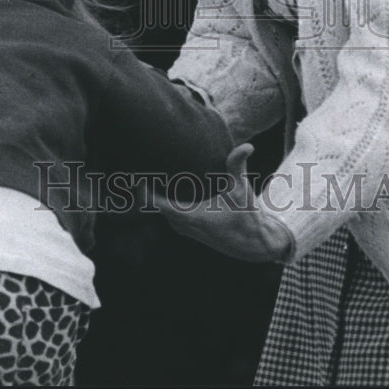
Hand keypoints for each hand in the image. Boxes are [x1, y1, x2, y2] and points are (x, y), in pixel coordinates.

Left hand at [146, 143, 292, 261]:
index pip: (153, 202)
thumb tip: (247, 145)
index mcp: (188, 216)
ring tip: (144, 165)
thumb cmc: (247, 215)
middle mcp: (180, 224)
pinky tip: (159, 180)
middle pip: (149, 203)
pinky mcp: (185, 227)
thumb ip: (238, 165)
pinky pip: (164, 210)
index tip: (134, 168)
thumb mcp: (242, 189)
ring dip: (150, 190)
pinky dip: (158, 196)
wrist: (253, 243)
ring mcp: (181, 227)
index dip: (140, 186)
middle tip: (136, 158)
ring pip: (156, 207)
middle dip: (142, 183)